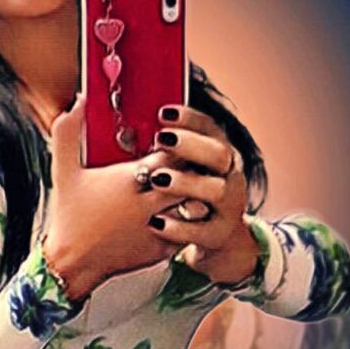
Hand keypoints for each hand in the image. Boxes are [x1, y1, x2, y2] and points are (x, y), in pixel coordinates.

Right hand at [43, 95, 185, 300]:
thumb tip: (78, 101)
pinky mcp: (161, 248)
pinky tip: (182, 210)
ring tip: (192, 184)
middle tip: (190, 160)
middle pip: (190, 176)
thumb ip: (67, 132)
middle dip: (192, 167)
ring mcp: (158, 226)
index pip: (172, 153)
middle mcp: (148, 202)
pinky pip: (190, 229)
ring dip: (196, 192)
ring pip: (195, 203)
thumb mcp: (63, 171)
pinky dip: (190, 219)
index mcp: (128, 179)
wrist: (72, 262)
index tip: (171, 141)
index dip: (177, 144)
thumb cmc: (69, 216)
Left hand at [146, 105, 259, 284]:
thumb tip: (121, 124)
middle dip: (190, 145)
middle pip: (218, 154)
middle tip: (162, 139)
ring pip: (215, 190)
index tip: (163, 113)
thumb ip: (161, 149)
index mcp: (217, 152)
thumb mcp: (181, 167)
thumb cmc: (187, 193)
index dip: (190, 118)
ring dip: (187, 182)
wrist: (216, 235)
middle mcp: (228, 175)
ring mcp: (227, 205)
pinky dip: (180, 227)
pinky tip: (155, 222)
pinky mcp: (218, 234)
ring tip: (157, 179)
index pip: (210, 128)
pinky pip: (202, 230)